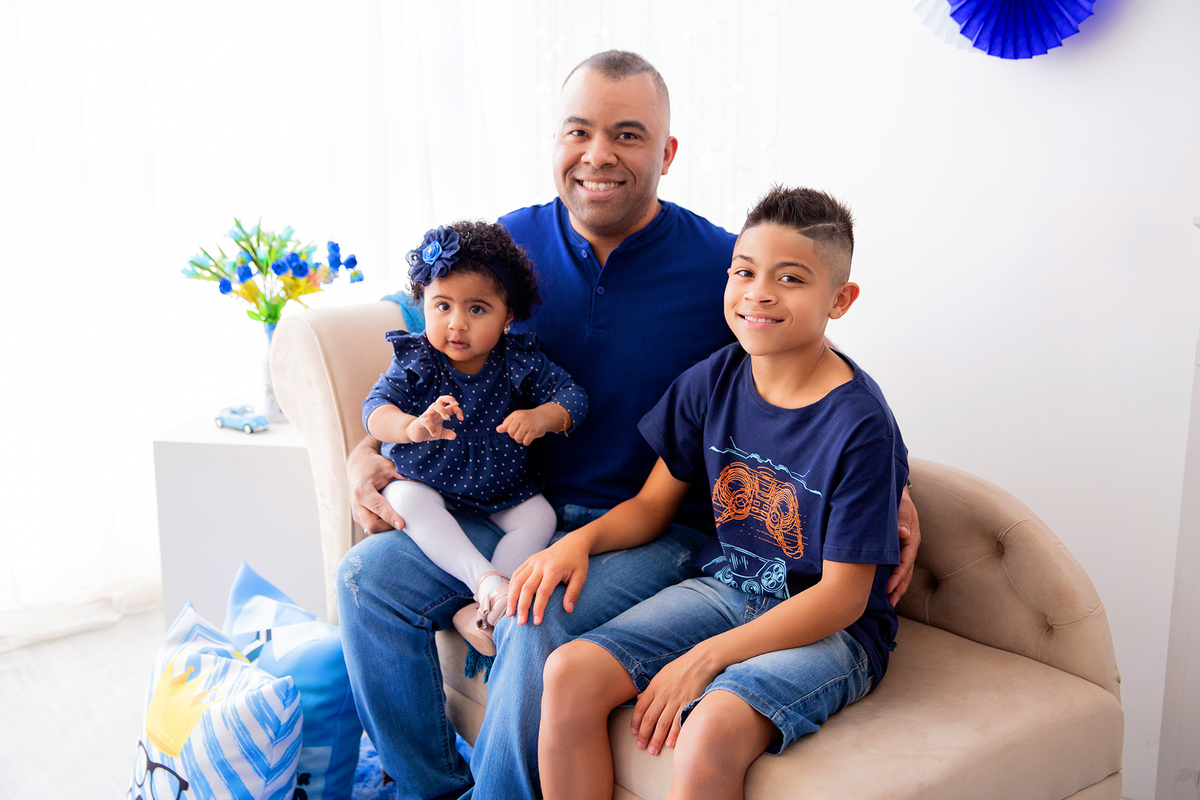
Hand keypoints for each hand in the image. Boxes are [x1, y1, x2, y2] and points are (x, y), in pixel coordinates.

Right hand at [347, 438, 405, 533]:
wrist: (358, 465)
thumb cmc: (375, 465)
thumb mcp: (388, 466)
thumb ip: (403, 474)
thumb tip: (423, 482)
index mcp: (363, 491)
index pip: (377, 507)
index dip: (390, 517)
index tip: (402, 525)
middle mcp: (357, 504)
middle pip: (371, 526)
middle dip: (388, 527)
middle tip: (404, 521)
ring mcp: (356, 513)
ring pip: (370, 530)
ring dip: (386, 529)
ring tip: (400, 520)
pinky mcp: (358, 517)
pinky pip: (369, 528)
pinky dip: (382, 527)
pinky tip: (392, 520)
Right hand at [409, 395, 462, 441]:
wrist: (413, 433)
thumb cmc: (427, 431)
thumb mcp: (440, 433)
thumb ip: (447, 433)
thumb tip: (454, 436)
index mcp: (440, 413)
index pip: (450, 406)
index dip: (458, 410)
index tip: (461, 418)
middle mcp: (434, 412)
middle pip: (442, 399)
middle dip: (450, 399)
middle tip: (456, 405)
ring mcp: (427, 415)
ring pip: (434, 406)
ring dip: (442, 410)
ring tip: (447, 418)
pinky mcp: (420, 422)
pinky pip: (426, 421)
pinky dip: (431, 427)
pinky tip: (434, 434)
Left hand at [496, 406, 556, 445]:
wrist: (544, 416)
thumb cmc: (528, 419)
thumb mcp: (517, 418)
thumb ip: (507, 424)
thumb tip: (497, 429)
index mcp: (516, 414)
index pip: (505, 426)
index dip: (509, 430)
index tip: (515, 429)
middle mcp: (521, 418)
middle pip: (510, 433)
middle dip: (514, 436)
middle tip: (521, 433)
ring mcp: (528, 425)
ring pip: (517, 438)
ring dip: (520, 440)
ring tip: (525, 436)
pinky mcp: (534, 431)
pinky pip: (525, 441)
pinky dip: (526, 442)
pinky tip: (530, 438)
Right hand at [506, 533, 590, 624]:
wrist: (572, 543)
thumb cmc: (577, 562)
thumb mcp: (581, 577)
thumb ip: (573, 593)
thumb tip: (568, 610)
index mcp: (554, 569)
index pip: (543, 592)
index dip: (538, 608)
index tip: (537, 622)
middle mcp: (540, 565)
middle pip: (526, 588)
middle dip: (522, 606)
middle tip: (520, 623)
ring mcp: (532, 562)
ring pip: (517, 581)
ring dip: (512, 598)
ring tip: (510, 614)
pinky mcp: (529, 561)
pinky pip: (516, 574)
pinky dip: (511, 587)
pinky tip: (510, 599)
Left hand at [631, 648, 720, 754]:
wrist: (701, 661)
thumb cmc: (680, 667)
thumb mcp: (661, 674)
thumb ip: (650, 689)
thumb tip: (639, 700)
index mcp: (654, 687)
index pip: (640, 708)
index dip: (635, 722)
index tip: (634, 733)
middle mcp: (663, 694)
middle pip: (650, 719)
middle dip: (644, 735)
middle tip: (641, 747)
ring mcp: (676, 699)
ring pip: (663, 723)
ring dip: (657, 739)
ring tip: (653, 750)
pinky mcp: (689, 703)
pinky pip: (679, 722)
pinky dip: (674, 734)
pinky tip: (670, 744)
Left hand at [887, 485, 921, 605]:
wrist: (893, 493)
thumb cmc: (897, 499)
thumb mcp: (901, 506)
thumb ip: (902, 518)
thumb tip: (903, 533)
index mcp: (912, 538)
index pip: (906, 560)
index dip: (898, 575)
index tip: (889, 587)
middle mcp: (909, 546)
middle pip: (906, 571)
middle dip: (899, 588)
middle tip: (890, 602)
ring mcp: (904, 549)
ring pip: (903, 572)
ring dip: (897, 587)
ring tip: (890, 603)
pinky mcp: (897, 549)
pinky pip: (896, 567)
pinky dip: (893, 579)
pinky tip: (885, 590)